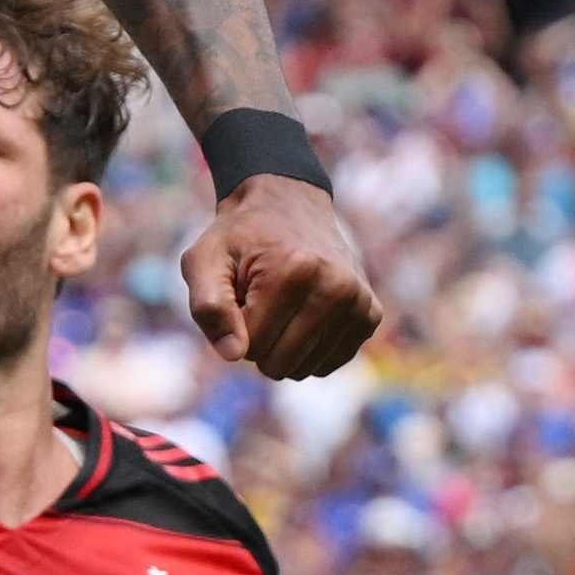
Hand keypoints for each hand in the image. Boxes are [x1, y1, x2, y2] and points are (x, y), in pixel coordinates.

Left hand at [189, 178, 381, 378]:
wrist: (288, 205)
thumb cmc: (239, 238)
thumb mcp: (204, 261)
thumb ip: (209, 307)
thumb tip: (234, 355)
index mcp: (295, 271)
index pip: (250, 348)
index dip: (235, 328)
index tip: (239, 293)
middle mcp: (337, 287)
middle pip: (279, 363)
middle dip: (259, 342)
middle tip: (259, 300)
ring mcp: (359, 302)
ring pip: (303, 370)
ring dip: (284, 345)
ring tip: (282, 304)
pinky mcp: (370, 315)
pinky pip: (327, 365)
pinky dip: (308, 349)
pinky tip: (304, 314)